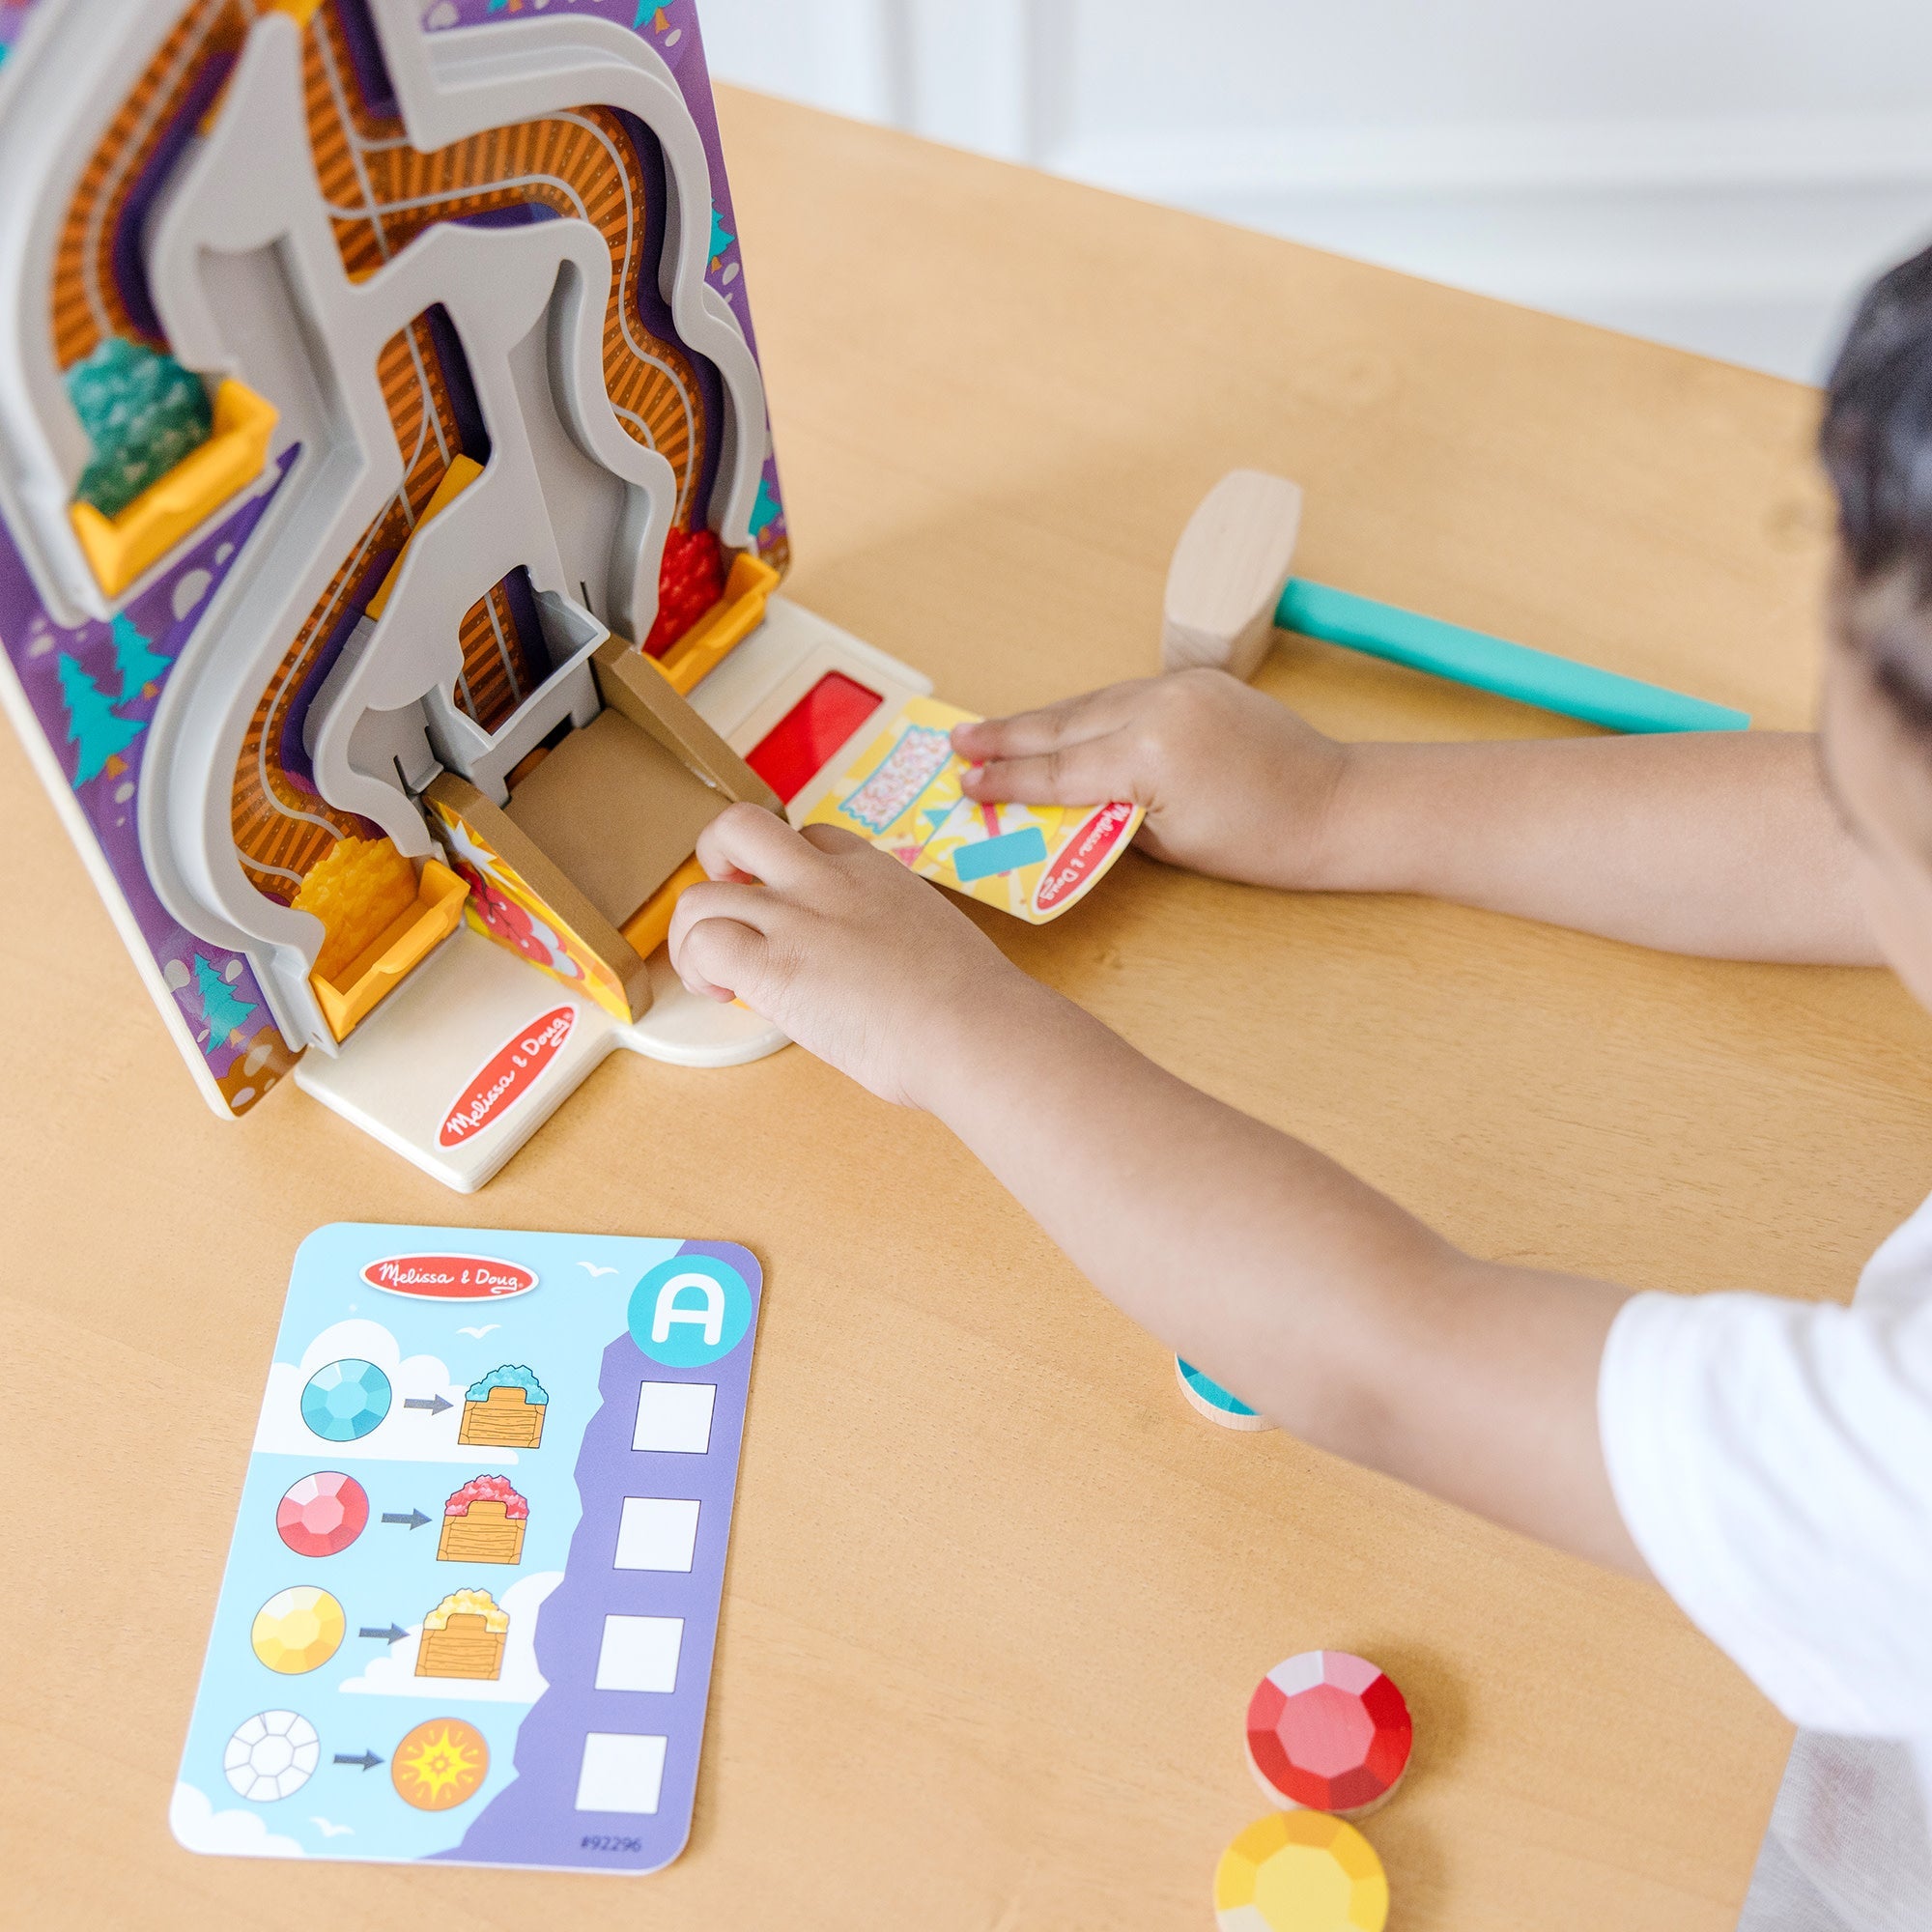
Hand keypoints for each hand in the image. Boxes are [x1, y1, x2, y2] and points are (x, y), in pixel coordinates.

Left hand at [667, 803, 1032, 1106]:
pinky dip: (697, 969)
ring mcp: (796, 919)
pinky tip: (723, 995)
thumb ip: (888, 937)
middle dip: (716, 856)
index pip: (809, 835)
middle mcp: (827, 881)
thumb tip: (866, 972)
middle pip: (741, 825)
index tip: (788, 911)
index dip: (785, 869)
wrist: (974, 1029)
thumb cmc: (972, 1008)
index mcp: (873, 871)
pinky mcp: (773, 966)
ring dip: (694, 935)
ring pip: (700, 892)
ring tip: (716, 974)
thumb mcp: (932, 939)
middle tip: (728, 901)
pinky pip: (702, 942)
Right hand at [951, 669, 1351, 888]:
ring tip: (992, 731)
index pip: (1057, 771)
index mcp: (1148, 756)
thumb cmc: (1258, 843)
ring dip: (1041, 720)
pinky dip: (1088, 710)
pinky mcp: (1197, 680)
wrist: (1337, 805)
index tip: (964, 781)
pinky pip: (1124, 695)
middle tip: (957, 743)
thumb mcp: (1167, 843)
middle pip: (1063, 724)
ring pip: (1090, 702)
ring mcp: (1178, 686)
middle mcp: (1157, 708)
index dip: (1006, 780)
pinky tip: (1060, 721)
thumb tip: (1063, 800)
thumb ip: (1109, 814)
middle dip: (1007, 736)